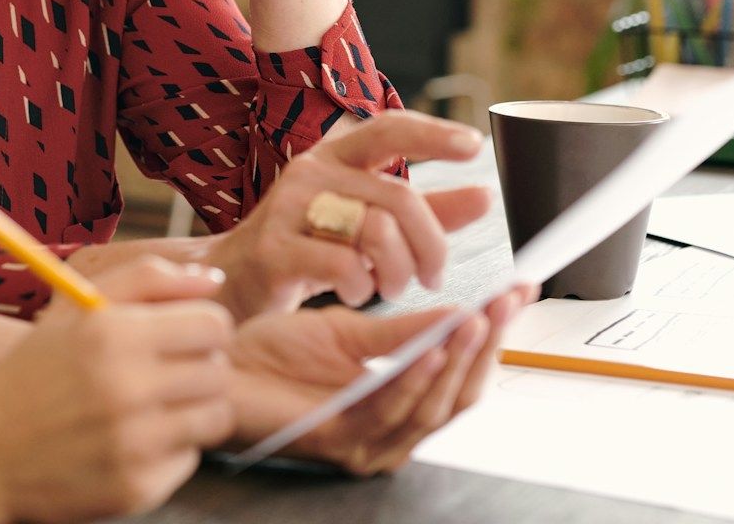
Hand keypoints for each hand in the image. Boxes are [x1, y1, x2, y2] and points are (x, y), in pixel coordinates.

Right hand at [0, 259, 235, 522]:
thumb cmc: (33, 373)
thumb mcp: (73, 309)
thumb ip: (146, 279)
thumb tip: (213, 281)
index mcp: (111, 333)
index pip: (214, 324)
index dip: (203, 327)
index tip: (182, 336)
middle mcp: (126, 388)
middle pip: (220, 372)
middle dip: (200, 368)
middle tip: (166, 373)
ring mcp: (133, 444)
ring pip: (215, 418)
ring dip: (192, 410)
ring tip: (153, 407)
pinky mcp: (136, 489)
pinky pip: (188, 461)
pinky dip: (168, 451)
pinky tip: (131, 442)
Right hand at [207, 111, 493, 319]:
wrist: (237, 279)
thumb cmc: (309, 247)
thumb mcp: (367, 224)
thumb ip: (426, 212)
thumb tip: (484, 195)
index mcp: (335, 157)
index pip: (388, 128)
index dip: (433, 134)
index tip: (473, 145)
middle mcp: (311, 173)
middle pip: (397, 196)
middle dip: (430, 243)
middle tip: (434, 275)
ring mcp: (288, 208)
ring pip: (373, 229)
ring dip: (399, 270)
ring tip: (395, 288)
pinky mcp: (275, 248)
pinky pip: (340, 264)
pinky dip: (361, 285)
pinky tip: (357, 292)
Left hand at [227, 287, 533, 475]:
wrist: (215, 369)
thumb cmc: (269, 355)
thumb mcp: (347, 332)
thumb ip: (403, 330)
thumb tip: (461, 309)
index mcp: (396, 407)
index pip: (460, 375)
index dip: (492, 335)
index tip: (518, 290)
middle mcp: (391, 434)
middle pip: (459, 395)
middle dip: (488, 345)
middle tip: (508, 300)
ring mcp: (368, 444)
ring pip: (433, 405)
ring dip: (459, 358)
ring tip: (478, 316)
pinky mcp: (340, 441)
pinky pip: (388, 408)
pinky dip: (415, 376)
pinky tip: (433, 344)